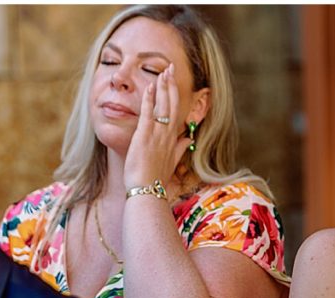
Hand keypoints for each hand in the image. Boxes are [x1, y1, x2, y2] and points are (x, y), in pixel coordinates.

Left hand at [123, 63, 191, 189]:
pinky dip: (150, 99)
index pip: (176, 112)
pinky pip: (149, 114)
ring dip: (163, 87)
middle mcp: (168, 135)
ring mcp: (158, 135)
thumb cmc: (156, 179)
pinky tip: (149, 86)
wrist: (148, 191)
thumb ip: (180, 149)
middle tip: (170, 67)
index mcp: (173, 140)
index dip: (175, 95)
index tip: (173, 81)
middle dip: (171, 85)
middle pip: (172, 104)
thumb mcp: (171, 162)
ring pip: (163, 106)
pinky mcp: (145, 136)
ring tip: (163, 71)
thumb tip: (189, 139)